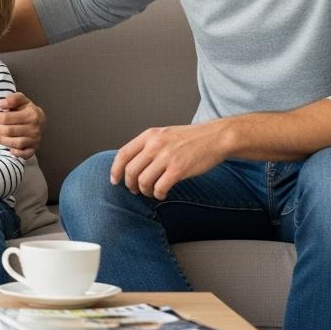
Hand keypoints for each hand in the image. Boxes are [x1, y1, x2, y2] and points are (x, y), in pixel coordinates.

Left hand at [0, 91, 43, 158]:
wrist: (39, 120)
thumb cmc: (26, 109)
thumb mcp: (21, 99)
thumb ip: (13, 98)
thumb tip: (2, 104)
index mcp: (32, 114)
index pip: (7, 118)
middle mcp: (34, 128)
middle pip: (8, 131)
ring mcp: (35, 140)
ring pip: (14, 142)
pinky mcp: (34, 148)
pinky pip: (26, 154)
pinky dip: (18, 153)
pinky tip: (9, 151)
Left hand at [111, 120, 231, 199]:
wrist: (216, 137)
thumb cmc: (191, 138)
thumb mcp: (164, 134)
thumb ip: (148, 145)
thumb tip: (131, 163)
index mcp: (150, 135)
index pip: (123, 154)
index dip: (115, 170)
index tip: (115, 180)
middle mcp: (155, 144)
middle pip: (131, 170)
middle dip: (130, 184)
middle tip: (135, 190)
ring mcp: (167, 157)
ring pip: (143, 181)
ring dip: (144, 191)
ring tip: (151, 192)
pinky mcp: (179, 169)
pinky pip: (159, 188)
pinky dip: (158, 194)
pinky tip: (162, 194)